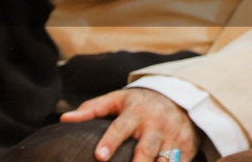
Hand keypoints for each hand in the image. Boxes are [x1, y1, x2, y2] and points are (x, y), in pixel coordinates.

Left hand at [60, 87, 199, 161]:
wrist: (182, 95)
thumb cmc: (140, 103)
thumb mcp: (118, 100)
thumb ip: (92, 109)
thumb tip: (64, 119)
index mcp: (137, 112)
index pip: (121, 127)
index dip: (111, 141)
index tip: (99, 156)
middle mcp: (157, 124)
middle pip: (147, 148)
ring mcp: (174, 136)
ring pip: (166, 160)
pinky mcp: (187, 146)